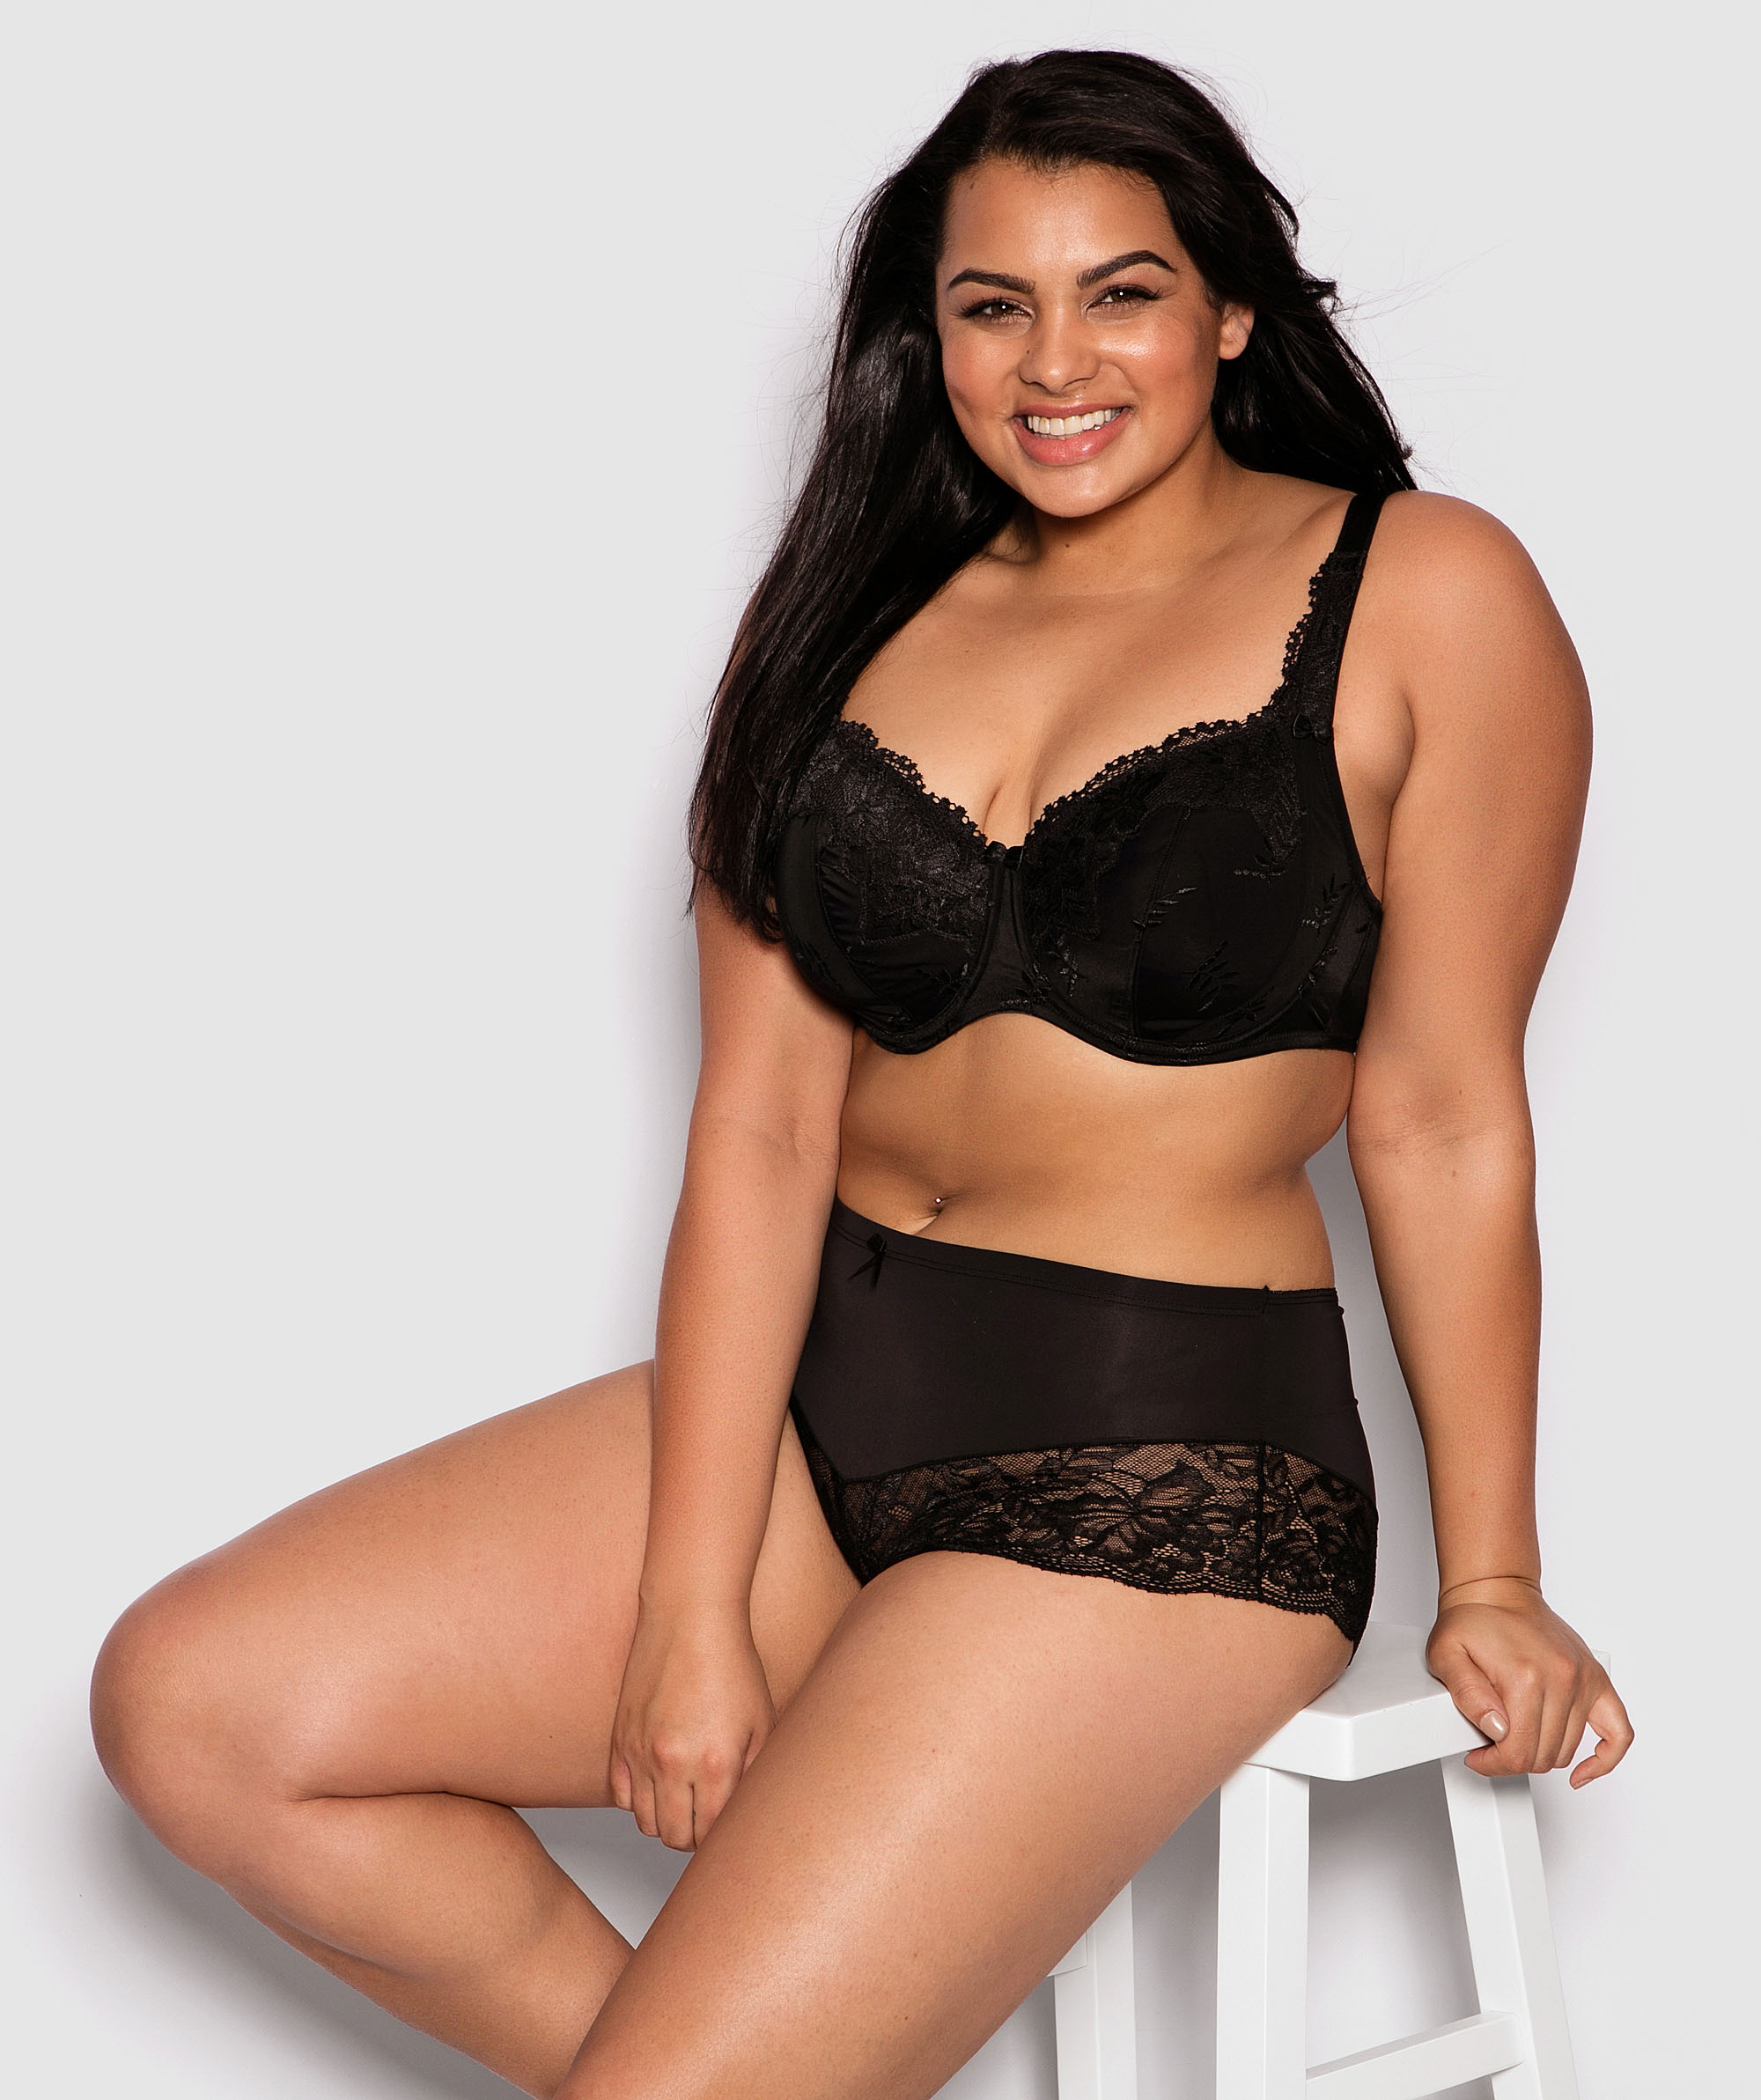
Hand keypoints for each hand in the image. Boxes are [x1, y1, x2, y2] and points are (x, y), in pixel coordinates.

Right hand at [608, 1597, 776, 1849]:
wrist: (690, 1618)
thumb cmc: (731, 1664)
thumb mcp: (762, 1723)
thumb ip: (754, 1775)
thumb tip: (746, 1813)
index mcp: (715, 1763)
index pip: (711, 1833)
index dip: (720, 1837)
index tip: (727, 1828)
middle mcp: (673, 1763)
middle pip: (675, 1837)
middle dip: (693, 1836)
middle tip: (707, 1818)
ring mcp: (640, 1752)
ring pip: (645, 1822)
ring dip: (665, 1820)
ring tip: (685, 1800)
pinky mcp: (619, 1739)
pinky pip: (620, 1795)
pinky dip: (638, 1800)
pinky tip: (658, 1782)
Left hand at [1426, 1578, 1632, 1786]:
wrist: (1496, 1591)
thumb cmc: (1473, 1621)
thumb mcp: (1446, 1654)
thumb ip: (1467, 1694)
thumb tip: (1497, 1729)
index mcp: (1525, 1676)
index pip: (1520, 1751)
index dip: (1495, 1763)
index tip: (1479, 1757)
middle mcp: (1561, 1678)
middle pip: (1545, 1754)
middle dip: (1513, 1759)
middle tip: (1491, 1747)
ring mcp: (1582, 1679)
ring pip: (1569, 1748)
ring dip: (1542, 1754)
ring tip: (1516, 1738)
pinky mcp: (1596, 1678)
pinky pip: (1620, 1731)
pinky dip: (1606, 1757)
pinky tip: (1583, 1770)